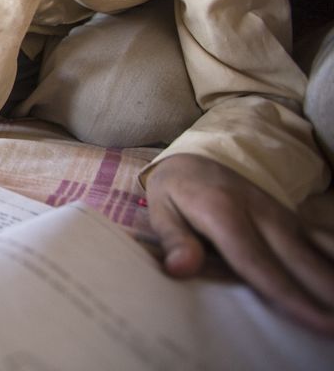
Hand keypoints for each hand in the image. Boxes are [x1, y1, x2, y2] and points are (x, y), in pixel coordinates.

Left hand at [145, 153, 333, 333]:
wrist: (195, 157)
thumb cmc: (175, 189)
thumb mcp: (161, 208)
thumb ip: (173, 239)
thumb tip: (180, 269)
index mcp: (223, 214)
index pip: (257, 262)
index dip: (288, 294)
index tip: (317, 320)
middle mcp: (260, 214)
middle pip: (298, 260)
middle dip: (324, 293)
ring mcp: (279, 215)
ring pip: (316, 250)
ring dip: (332, 278)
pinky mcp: (290, 218)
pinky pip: (320, 238)